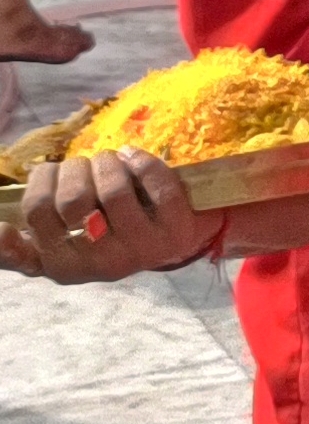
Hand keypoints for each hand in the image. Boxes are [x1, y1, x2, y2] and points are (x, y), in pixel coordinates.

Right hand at [0, 150, 212, 281]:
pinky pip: (156, 184)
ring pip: (113, 190)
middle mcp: (103, 264)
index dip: (38, 188)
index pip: (37, 215)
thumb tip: (1, 232)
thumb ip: (22, 248)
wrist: (168, 241)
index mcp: (65, 266)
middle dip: (74, 169)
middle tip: (81, 168)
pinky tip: (131, 158)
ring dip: (105, 162)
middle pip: (73, 198)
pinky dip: (141, 161)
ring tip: (107, 162)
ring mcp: (142, 249)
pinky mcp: (176, 231)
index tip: (44, 178)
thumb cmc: (102, 236)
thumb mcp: (59, 247)